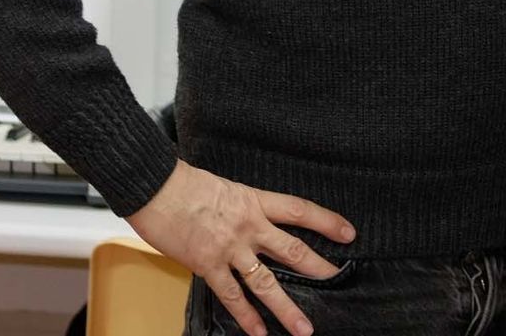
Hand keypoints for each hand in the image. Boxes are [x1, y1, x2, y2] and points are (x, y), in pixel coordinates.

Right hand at [126, 159, 355, 335]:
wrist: (156, 187)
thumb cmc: (186, 183)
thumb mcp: (226, 188)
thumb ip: (243, 207)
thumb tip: (252, 220)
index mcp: (255, 201)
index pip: (300, 211)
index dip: (327, 222)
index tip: (349, 233)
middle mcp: (249, 226)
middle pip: (293, 250)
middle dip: (318, 268)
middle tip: (339, 281)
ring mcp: (229, 248)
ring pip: (266, 282)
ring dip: (286, 308)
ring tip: (304, 328)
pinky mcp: (207, 265)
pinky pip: (232, 296)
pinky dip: (246, 316)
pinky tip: (259, 332)